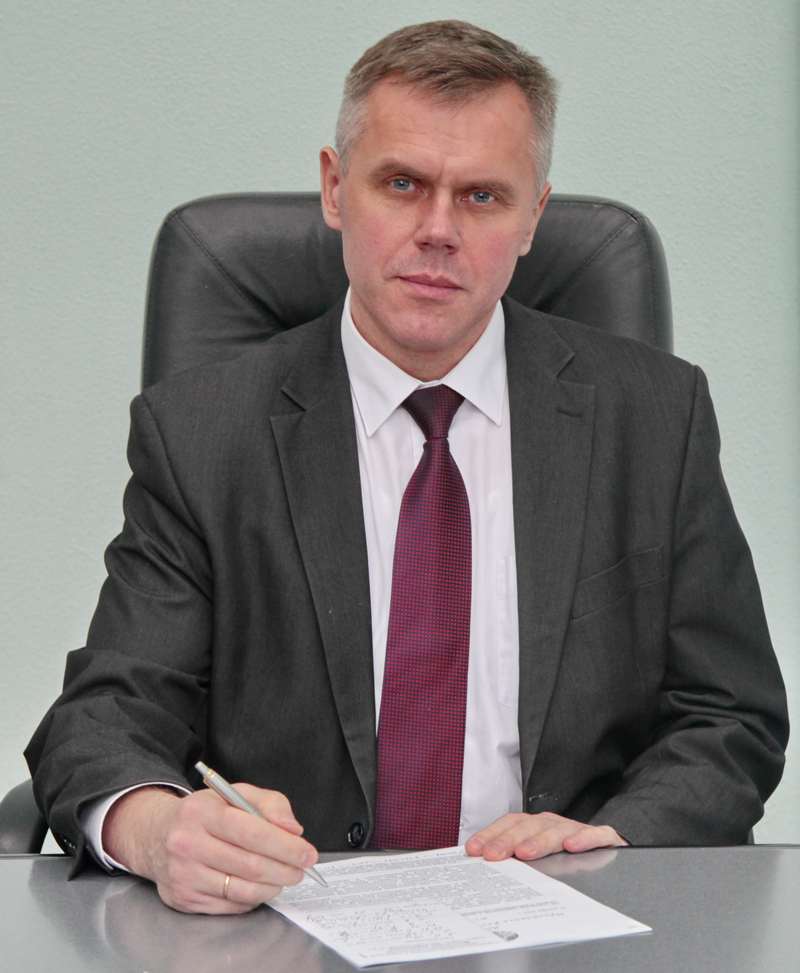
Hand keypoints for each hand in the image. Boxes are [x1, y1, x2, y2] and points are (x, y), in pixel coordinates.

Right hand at [103, 784, 317, 913]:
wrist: (157, 836)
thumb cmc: (205, 813)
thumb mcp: (236, 794)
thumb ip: (270, 804)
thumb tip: (294, 830)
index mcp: (202, 812)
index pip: (252, 832)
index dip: (285, 846)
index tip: (307, 853)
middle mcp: (187, 844)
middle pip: (250, 864)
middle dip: (285, 869)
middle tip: (302, 869)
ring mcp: (183, 874)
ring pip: (242, 889)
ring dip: (272, 886)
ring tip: (285, 878)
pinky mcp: (183, 898)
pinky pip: (229, 905)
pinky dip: (252, 897)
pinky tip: (259, 886)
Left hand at [465, 811, 627, 861]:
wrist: (610, 851)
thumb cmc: (566, 857)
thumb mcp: (538, 858)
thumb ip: (514, 859)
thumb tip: (481, 866)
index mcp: (535, 826)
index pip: (509, 824)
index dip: (491, 834)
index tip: (474, 850)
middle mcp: (554, 824)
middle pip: (529, 827)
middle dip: (508, 840)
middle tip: (493, 855)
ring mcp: (577, 830)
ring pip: (557, 830)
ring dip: (540, 840)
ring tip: (525, 853)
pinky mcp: (604, 839)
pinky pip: (596, 835)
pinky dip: (584, 839)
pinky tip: (572, 847)